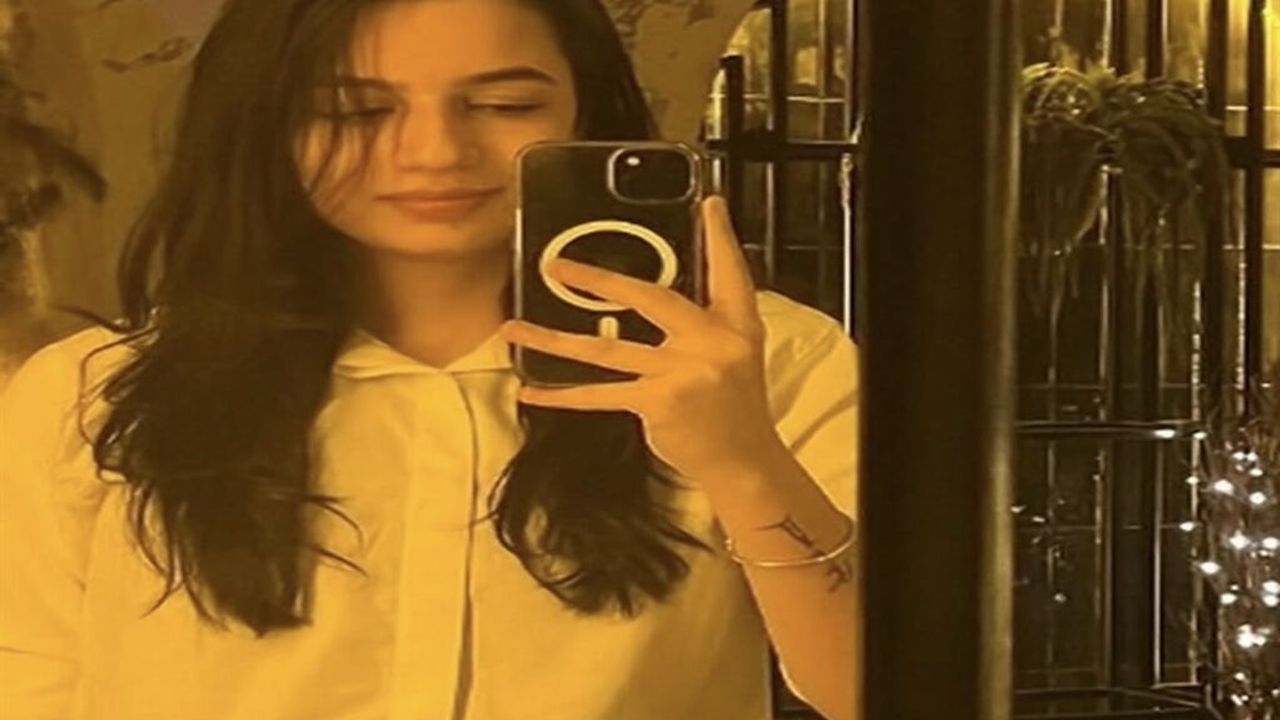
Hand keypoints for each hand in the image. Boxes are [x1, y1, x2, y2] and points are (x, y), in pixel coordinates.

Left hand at [498, 195, 783, 481]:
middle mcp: (712, 342)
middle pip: (650, 298)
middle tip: (556, 266)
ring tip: (515, 329)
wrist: (744, 461)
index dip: (719, 235)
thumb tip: (660, 290)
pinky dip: (563, 395)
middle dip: (599, 280)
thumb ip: (706, 319)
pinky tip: (532, 391)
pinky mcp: (659, 403)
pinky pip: (601, 395)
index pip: (729, 270)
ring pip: (608, 349)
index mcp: (736, 324)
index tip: (707, 204)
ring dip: (555, 340)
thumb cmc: (734, 406)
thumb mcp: (737, 352)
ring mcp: (683, 373)